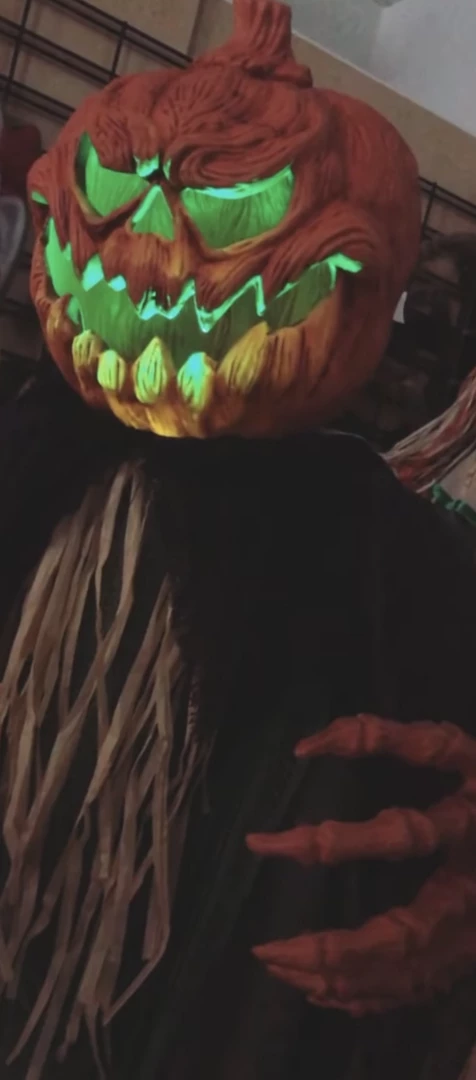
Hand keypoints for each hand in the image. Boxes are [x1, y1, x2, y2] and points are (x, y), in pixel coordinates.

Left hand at [246, 714, 475, 1015]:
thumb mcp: (446, 744)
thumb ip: (379, 735)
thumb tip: (306, 745)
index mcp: (466, 826)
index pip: (401, 837)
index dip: (338, 842)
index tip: (266, 843)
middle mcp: (472, 890)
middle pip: (403, 935)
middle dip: (333, 948)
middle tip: (266, 950)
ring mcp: (475, 932)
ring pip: (409, 973)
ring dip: (341, 978)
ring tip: (280, 968)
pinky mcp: (470, 952)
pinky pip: (420, 988)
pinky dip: (369, 995)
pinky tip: (323, 990)